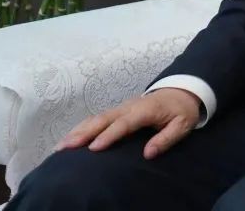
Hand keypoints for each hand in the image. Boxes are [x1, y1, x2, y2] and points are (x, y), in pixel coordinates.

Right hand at [55, 88, 201, 159]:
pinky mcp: (118, 110)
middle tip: (65, 147)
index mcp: (146, 110)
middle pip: (104, 119)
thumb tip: (148, 154)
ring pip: (97, 117)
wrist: (182, 91)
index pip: (125, 123)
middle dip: (84, 133)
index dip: (109, 135)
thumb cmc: (182, 110)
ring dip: (78, 130)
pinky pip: (97, 118)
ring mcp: (122, 107)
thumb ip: (167, 138)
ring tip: (60, 146)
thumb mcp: (183, 125)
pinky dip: (82, 127)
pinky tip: (70, 138)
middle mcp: (129, 107)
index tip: (94, 148)